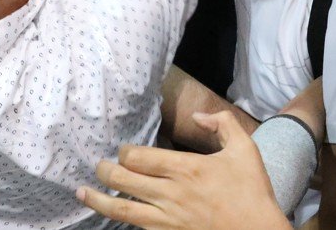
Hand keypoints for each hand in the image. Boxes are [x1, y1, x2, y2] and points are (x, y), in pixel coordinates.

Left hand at [77, 111, 290, 229]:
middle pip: (125, 180)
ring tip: (82, 194)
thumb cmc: (252, 191)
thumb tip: (199, 117)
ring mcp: (169, 219)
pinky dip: (121, 221)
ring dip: (99, 200)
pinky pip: (138, 228)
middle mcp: (172, 194)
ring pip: (123, 209)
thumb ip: (222, 124)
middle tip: (98, 166)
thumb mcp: (245, 148)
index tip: (124, 151)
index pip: (140, 158)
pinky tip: (112, 215)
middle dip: (106, 171)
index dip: (125, 153)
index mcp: (186, 168)